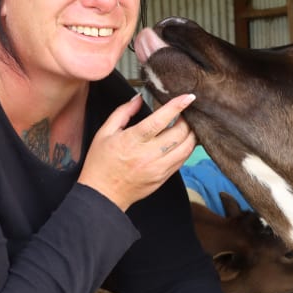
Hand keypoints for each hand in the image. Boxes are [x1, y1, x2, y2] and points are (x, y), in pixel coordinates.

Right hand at [78, 93, 197, 210]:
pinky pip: (182, 160)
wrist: (103, 194)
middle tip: (185, 113)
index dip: (176, 107)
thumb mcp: (104, 133)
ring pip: (186, 148)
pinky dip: (186, 148)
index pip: (159, 120)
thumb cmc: (101, 163)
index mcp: (132, 141)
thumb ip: (122, 113)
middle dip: (187, 120)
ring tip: (188, 126)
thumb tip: (138, 98)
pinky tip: (182, 141)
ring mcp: (158, 168)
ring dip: (192, 134)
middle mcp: (148, 155)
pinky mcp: (163, 178)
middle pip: (179, 134)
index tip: (188, 97)